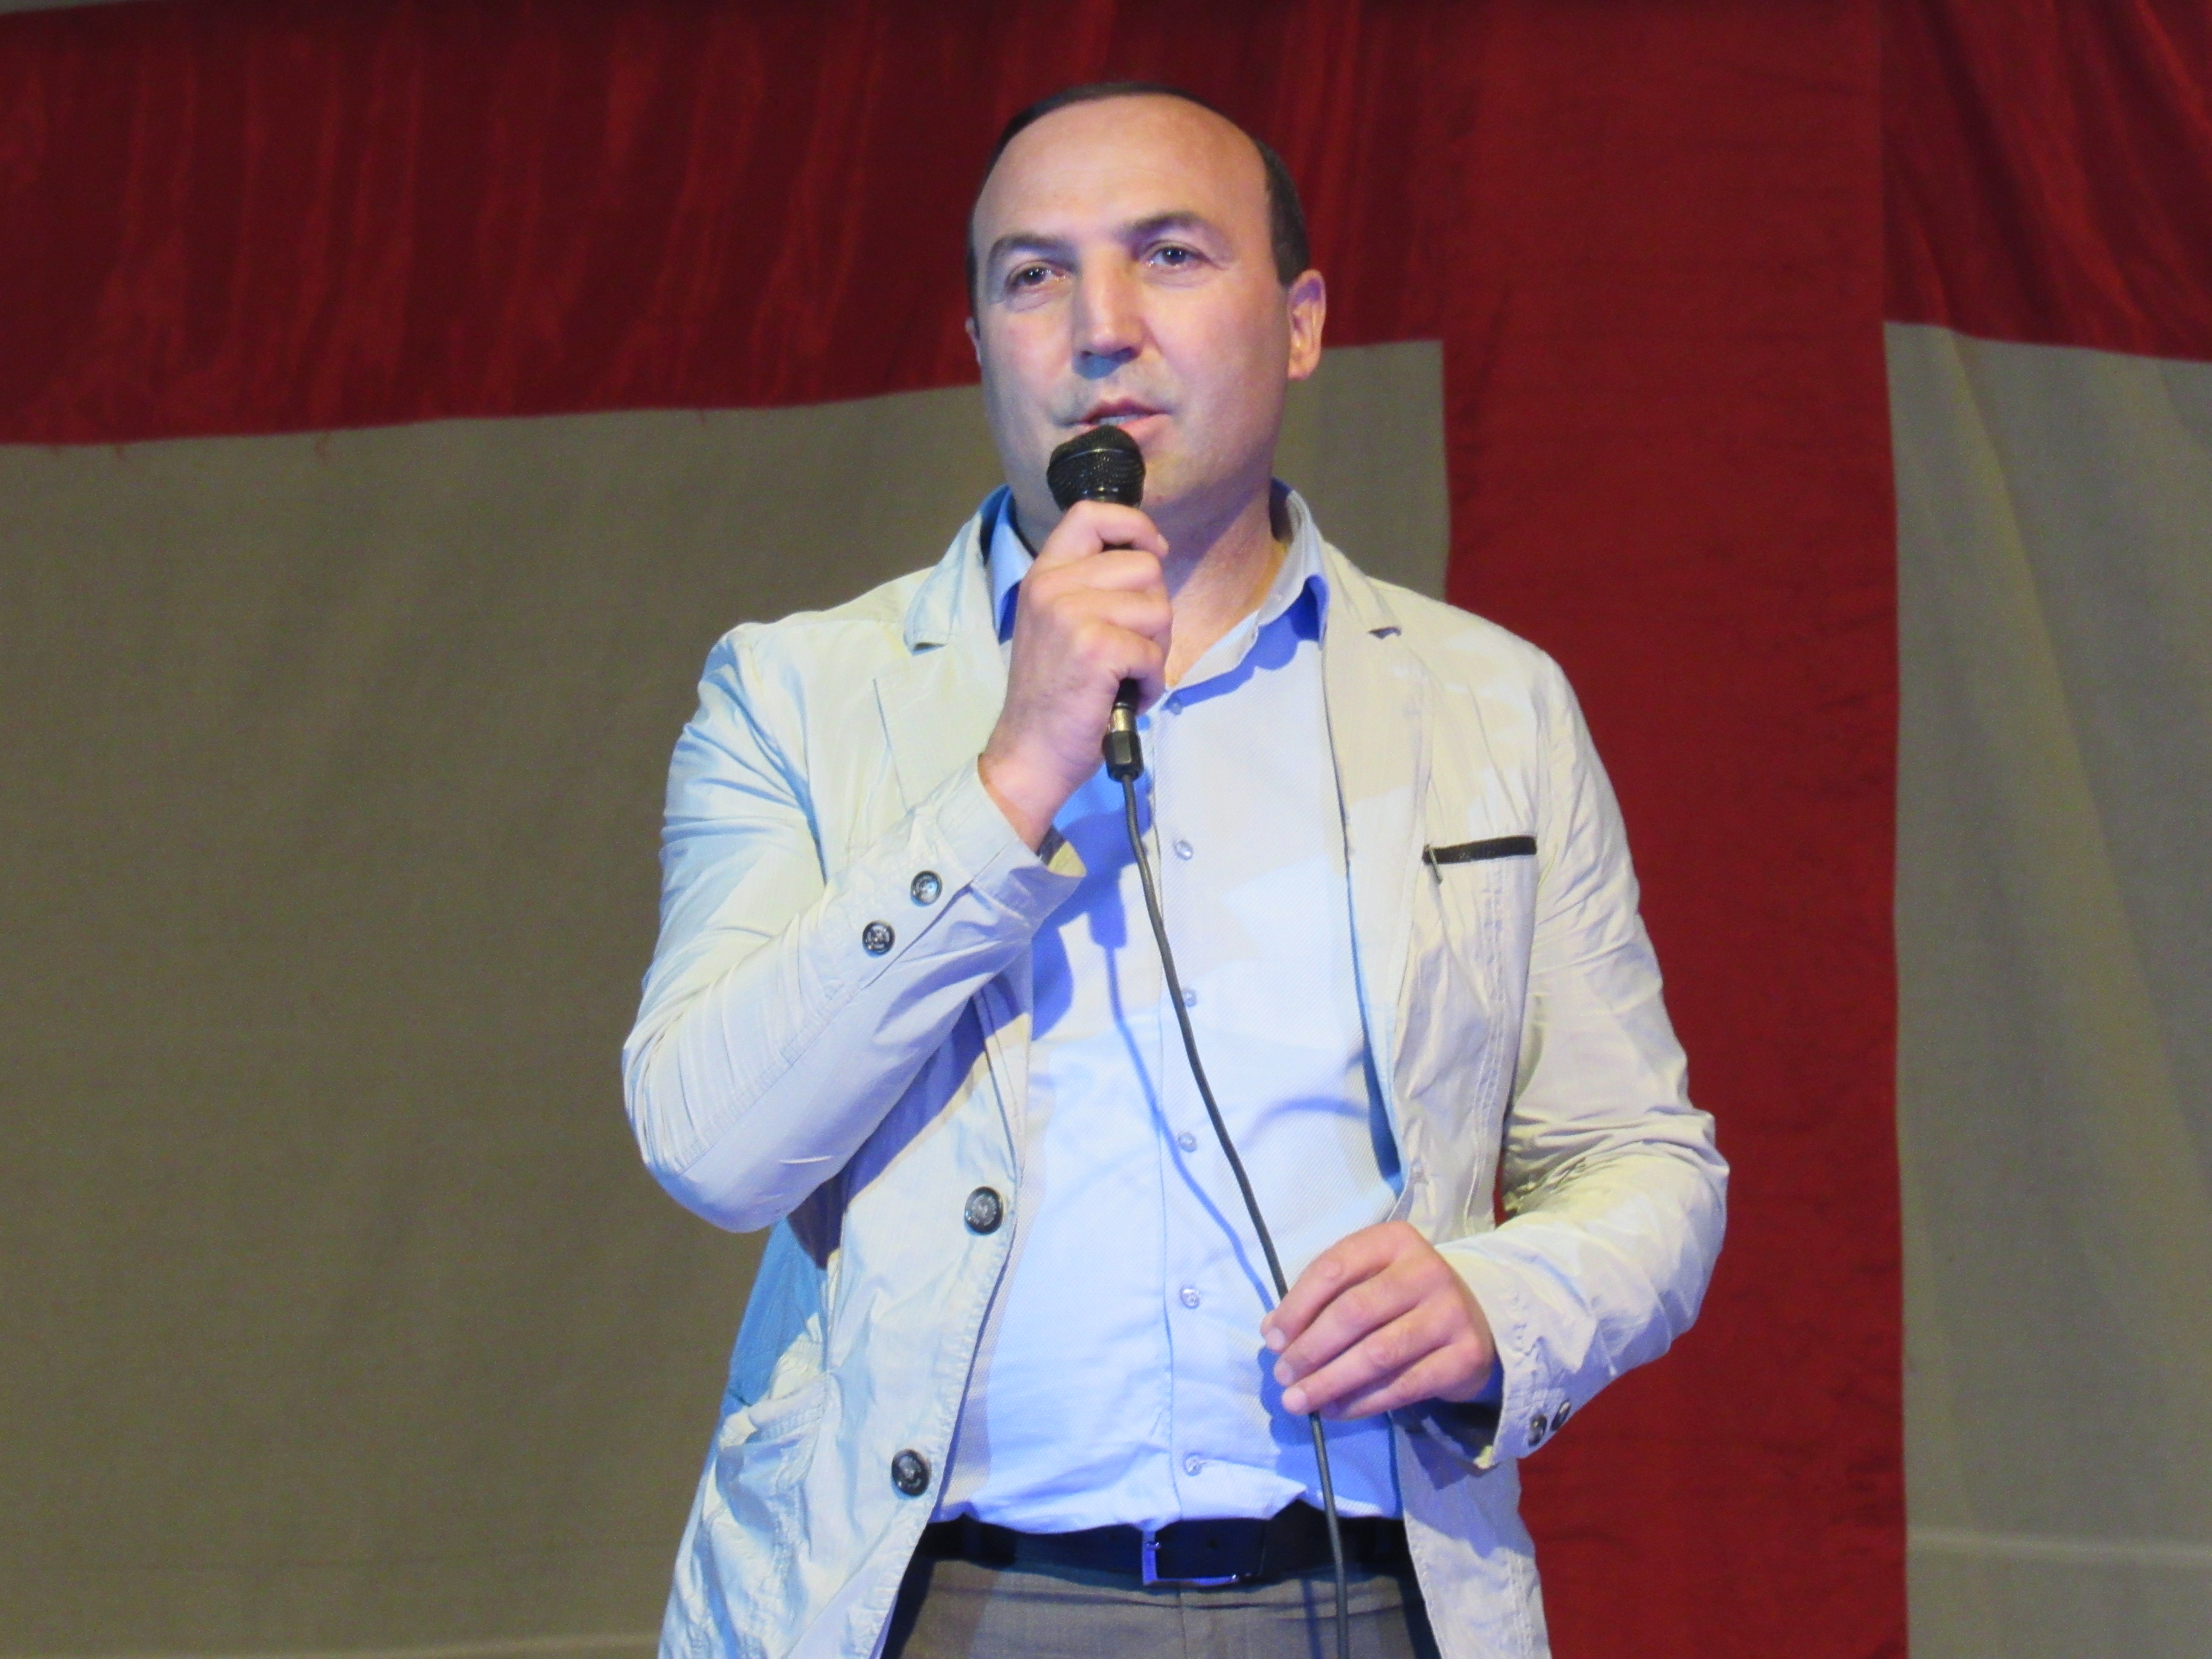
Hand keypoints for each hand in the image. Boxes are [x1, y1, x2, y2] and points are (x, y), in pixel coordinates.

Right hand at [979, 499, 1170, 847]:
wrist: (1030, 752)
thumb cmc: (1054, 695)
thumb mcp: (1059, 625)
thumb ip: (1092, 588)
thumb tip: (1150, 559)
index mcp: (1044, 575)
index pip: (1091, 514)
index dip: (1134, 525)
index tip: (1153, 551)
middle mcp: (1053, 586)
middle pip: (1145, 567)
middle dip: (1153, 612)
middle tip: (1129, 649)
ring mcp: (1071, 614)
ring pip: (1157, 609)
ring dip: (1154, 650)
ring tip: (1123, 676)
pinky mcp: (1094, 648)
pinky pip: (1153, 652)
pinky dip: (1151, 682)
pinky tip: (1125, 696)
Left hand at [1260, 1221, 1496, 1418]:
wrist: (1471, 1324)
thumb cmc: (1400, 1300)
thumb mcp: (1363, 1284)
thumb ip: (1319, 1301)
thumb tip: (1272, 1334)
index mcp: (1393, 1240)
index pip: (1333, 1269)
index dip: (1297, 1307)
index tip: (1272, 1340)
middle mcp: (1426, 1269)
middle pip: (1353, 1312)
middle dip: (1310, 1349)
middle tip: (1282, 1376)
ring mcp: (1450, 1311)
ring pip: (1377, 1353)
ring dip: (1330, 1381)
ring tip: (1299, 1400)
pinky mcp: (1465, 1354)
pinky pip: (1404, 1385)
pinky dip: (1363, 1401)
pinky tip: (1335, 1410)